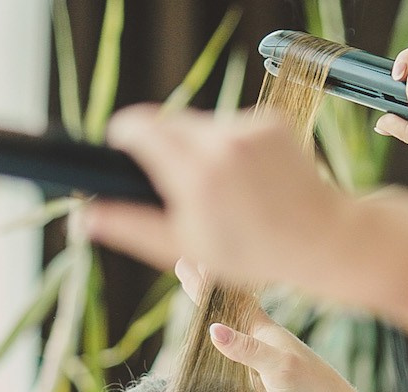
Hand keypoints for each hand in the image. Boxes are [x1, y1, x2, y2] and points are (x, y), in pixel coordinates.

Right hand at [81, 107, 351, 287]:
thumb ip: (133, 227)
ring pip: (202, 125)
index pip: (140, 126)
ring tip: (218, 189)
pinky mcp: (271, 120)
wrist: (322, 238)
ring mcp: (249, 128)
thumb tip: (85, 217)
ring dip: (198, 147)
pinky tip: (247, 178)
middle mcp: (221, 143)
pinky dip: (231, 146)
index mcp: (195, 175)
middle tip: (172, 179)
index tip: (120, 144)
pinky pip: (234, 125)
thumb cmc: (253, 254)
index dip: (125, 133)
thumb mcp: (188, 248)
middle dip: (161, 143)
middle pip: (169, 122)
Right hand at [177, 263, 385, 391]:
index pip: (229, 299)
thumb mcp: (278, 366)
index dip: (207, 282)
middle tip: (184, 263)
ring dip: (208, 312)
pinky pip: (229, 353)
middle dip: (203, 288)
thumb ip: (246, 349)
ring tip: (193, 293)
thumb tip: (212, 330)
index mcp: (263, 329)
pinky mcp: (256, 377)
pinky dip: (216, 341)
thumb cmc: (311, 388)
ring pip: (225, 328)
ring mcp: (256, 357)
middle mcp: (258, 338)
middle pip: (224, 307)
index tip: (187, 260)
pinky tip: (211, 337)